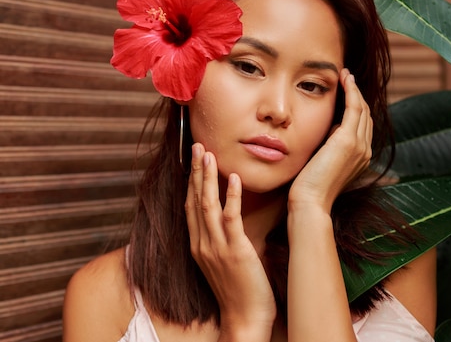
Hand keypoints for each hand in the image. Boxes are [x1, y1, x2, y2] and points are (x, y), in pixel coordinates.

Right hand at [185, 143, 275, 338]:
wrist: (245, 318)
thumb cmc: (239, 289)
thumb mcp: (224, 260)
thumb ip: (223, 239)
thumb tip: (229, 219)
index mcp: (198, 245)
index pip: (190, 206)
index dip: (191, 182)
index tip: (192, 160)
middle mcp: (202, 244)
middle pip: (194, 200)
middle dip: (195, 171)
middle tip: (197, 146)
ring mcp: (216, 248)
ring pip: (207, 205)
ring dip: (207, 178)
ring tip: (209, 154)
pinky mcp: (235, 251)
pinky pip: (230, 219)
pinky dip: (231, 197)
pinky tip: (233, 178)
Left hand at [288, 68, 372, 213]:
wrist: (310, 201)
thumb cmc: (309, 186)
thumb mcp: (322, 162)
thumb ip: (328, 147)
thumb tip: (325, 130)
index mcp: (360, 156)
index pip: (362, 124)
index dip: (356, 105)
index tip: (346, 90)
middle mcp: (365, 150)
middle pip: (365, 114)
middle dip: (357, 94)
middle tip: (346, 77)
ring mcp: (359, 145)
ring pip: (362, 108)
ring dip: (355, 89)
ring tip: (345, 75)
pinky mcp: (349, 141)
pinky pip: (355, 107)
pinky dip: (352, 91)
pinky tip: (345, 80)